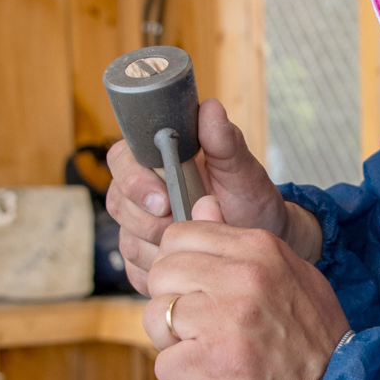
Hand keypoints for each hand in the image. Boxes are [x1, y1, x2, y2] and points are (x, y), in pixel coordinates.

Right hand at [106, 98, 322, 292]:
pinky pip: (137, 270)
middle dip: (149, 220)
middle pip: (118, 203)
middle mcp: (142, 192)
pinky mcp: (145, 260)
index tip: (163, 199)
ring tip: (195, 243)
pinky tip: (188, 263)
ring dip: (160, 247)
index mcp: (157, 161)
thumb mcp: (242, 170)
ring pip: (127, 241)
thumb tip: (210, 109)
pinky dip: (162, 271)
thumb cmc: (250, 198)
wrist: (261, 239)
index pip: (122, 159)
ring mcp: (139, 227)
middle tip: (183, 224)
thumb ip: (224, 141)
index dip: (136, 180)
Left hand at [145, 194, 348, 379]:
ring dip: (174, 344)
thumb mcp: (288, 275)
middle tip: (199, 329)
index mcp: (260, 249)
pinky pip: (164, 365)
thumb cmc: (313, 342)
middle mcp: (243, 277)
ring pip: (156, 316)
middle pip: (161, 273)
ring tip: (208, 356)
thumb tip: (202, 206)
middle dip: (171, 304)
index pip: (179, 236)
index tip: (197, 292)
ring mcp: (228, 319)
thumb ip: (240, 243)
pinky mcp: (216, 363)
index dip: (178, 268)